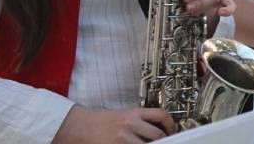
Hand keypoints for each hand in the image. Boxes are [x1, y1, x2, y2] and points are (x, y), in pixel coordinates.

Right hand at [53, 105, 175, 142]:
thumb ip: (140, 122)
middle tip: (165, 143)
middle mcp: (130, 124)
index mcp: (134, 112)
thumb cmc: (102, 121)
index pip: (161, 115)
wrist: (81, 126)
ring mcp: (122, 138)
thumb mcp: (124, 115)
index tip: (173, 131)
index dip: (171, 124)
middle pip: (157, 135)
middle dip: (163, 142)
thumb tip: (158, 131)